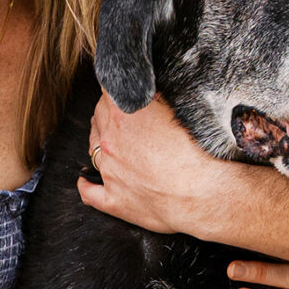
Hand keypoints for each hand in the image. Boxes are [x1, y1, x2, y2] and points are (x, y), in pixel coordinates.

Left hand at [79, 92, 255, 239]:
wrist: (203, 194)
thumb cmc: (196, 152)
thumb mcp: (177, 112)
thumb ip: (155, 99)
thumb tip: (148, 92)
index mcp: (122, 116)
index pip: (108, 91)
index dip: (116, 88)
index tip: (121, 88)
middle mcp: (110, 142)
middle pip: (99, 117)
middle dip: (108, 111)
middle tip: (122, 111)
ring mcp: (109, 172)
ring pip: (92, 149)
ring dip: (100, 141)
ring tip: (111, 139)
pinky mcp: (114, 200)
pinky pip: (89, 192)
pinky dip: (86, 185)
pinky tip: (85, 180)